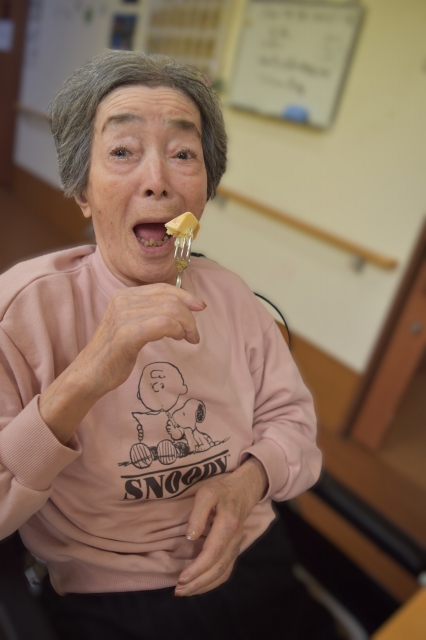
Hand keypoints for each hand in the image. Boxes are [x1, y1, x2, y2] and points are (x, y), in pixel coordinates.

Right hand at [78, 283, 205, 395]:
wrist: (90, 374)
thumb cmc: (114, 353)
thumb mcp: (131, 325)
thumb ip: (150, 312)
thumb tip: (182, 306)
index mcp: (124, 295)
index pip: (163, 288)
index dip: (185, 295)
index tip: (200, 307)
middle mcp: (123, 300)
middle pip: (170, 299)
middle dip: (189, 316)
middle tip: (194, 334)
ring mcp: (124, 316)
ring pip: (170, 310)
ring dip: (186, 325)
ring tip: (188, 338)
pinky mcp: (128, 334)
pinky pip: (163, 324)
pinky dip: (177, 330)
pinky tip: (178, 339)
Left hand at [175, 457, 267, 596]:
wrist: (243, 491)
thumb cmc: (221, 490)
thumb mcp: (207, 493)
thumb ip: (198, 513)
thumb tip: (190, 537)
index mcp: (228, 525)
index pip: (213, 553)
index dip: (197, 568)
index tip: (181, 578)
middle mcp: (234, 540)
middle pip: (218, 568)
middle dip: (198, 582)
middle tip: (178, 591)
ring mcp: (236, 547)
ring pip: (223, 573)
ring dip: (204, 586)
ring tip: (184, 591)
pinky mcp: (234, 550)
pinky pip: (226, 571)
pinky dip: (212, 582)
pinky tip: (198, 585)